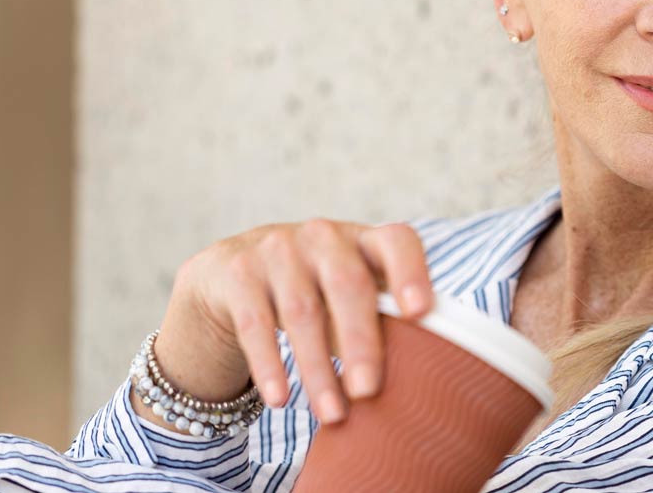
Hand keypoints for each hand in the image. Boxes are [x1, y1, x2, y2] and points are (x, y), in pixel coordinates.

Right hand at [153, 219, 433, 424]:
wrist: (231, 276)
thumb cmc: (314, 293)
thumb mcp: (347, 298)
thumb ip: (381, 322)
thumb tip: (419, 385)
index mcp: (362, 240)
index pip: (396, 241)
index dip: (411, 273)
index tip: (420, 312)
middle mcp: (322, 236)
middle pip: (349, 284)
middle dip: (361, 341)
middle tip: (369, 391)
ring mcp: (276, 248)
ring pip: (302, 311)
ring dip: (317, 368)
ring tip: (332, 415)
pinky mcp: (238, 273)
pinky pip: (256, 323)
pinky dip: (269, 365)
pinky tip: (280, 399)